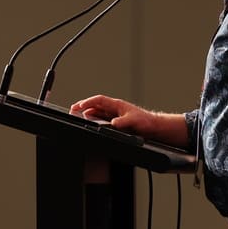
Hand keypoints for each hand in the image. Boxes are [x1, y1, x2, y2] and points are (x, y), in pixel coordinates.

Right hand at [69, 95, 184, 142]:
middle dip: (83, 107)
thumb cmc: (146, 122)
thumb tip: (113, 123)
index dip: (87, 102)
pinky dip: (94, 120)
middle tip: (73, 110)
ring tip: (78, 116)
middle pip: (95, 105)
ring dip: (88, 113)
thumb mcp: (134, 121)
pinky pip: (102, 119)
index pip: (99, 100)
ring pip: (98, 112)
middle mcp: (115, 108)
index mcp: (117, 105)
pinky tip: (90, 123)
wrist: (154, 128)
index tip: (78, 106)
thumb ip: (123, 122)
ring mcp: (115, 115)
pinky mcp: (117, 122)